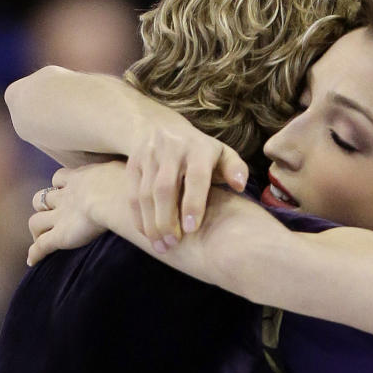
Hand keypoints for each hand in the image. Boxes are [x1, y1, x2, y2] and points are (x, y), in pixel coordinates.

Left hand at [27, 162, 135, 264]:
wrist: (117, 198)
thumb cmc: (130, 184)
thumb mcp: (132, 170)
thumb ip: (134, 173)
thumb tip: (149, 168)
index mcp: (79, 179)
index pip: (61, 177)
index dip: (60, 184)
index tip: (62, 190)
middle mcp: (65, 196)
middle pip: (43, 197)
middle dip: (44, 205)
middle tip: (52, 215)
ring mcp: (60, 217)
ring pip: (36, 221)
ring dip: (37, 229)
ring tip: (41, 239)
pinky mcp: (61, 235)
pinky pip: (41, 245)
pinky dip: (35, 253)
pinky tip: (32, 261)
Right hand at [127, 123, 248, 251]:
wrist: (161, 127)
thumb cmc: (201, 152)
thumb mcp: (222, 154)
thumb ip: (235, 169)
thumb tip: (240, 186)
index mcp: (198, 148)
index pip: (195, 176)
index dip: (193, 203)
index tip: (192, 229)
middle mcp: (171, 149)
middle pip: (164, 188)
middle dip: (167, 219)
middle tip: (174, 243)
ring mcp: (149, 156)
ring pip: (145, 194)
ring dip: (152, 223)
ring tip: (162, 246)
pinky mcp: (133, 165)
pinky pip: (132, 195)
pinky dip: (139, 218)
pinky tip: (149, 235)